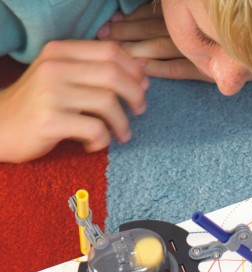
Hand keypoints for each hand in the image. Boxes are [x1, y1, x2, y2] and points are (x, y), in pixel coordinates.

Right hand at [0, 39, 148, 162]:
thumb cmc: (37, 105)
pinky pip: (95, 130)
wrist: (0, 127)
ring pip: (107, 103)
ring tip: (121, 134)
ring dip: (122, 123)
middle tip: (140, 111)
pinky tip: (93, 145)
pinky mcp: (51, 121)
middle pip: (113, 75)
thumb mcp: (59, 77)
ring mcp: (51, 94)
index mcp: (59, 52)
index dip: (133, 69)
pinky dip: (102, 141)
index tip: (142, 87)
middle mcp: (55, 68)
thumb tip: (140, 69)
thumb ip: (91, 70)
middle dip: (135, 95)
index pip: (109, 51)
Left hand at [97, 2, 215, 81]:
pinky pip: (183, 68)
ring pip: (161, 46)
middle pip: (151, 29)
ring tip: (115, 53)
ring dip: (136, 50)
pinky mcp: (213, 70)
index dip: (130, 18)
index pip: (153, 15)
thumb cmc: (241, 45)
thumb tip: (153, 24)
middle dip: (125, 33)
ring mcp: (203, 47)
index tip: (109, 23)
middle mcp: (194, 27)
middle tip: (101, 37)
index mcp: (190, 16)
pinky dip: (163, 69)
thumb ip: (189, 22)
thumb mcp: (212, 27)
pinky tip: (144, 72)